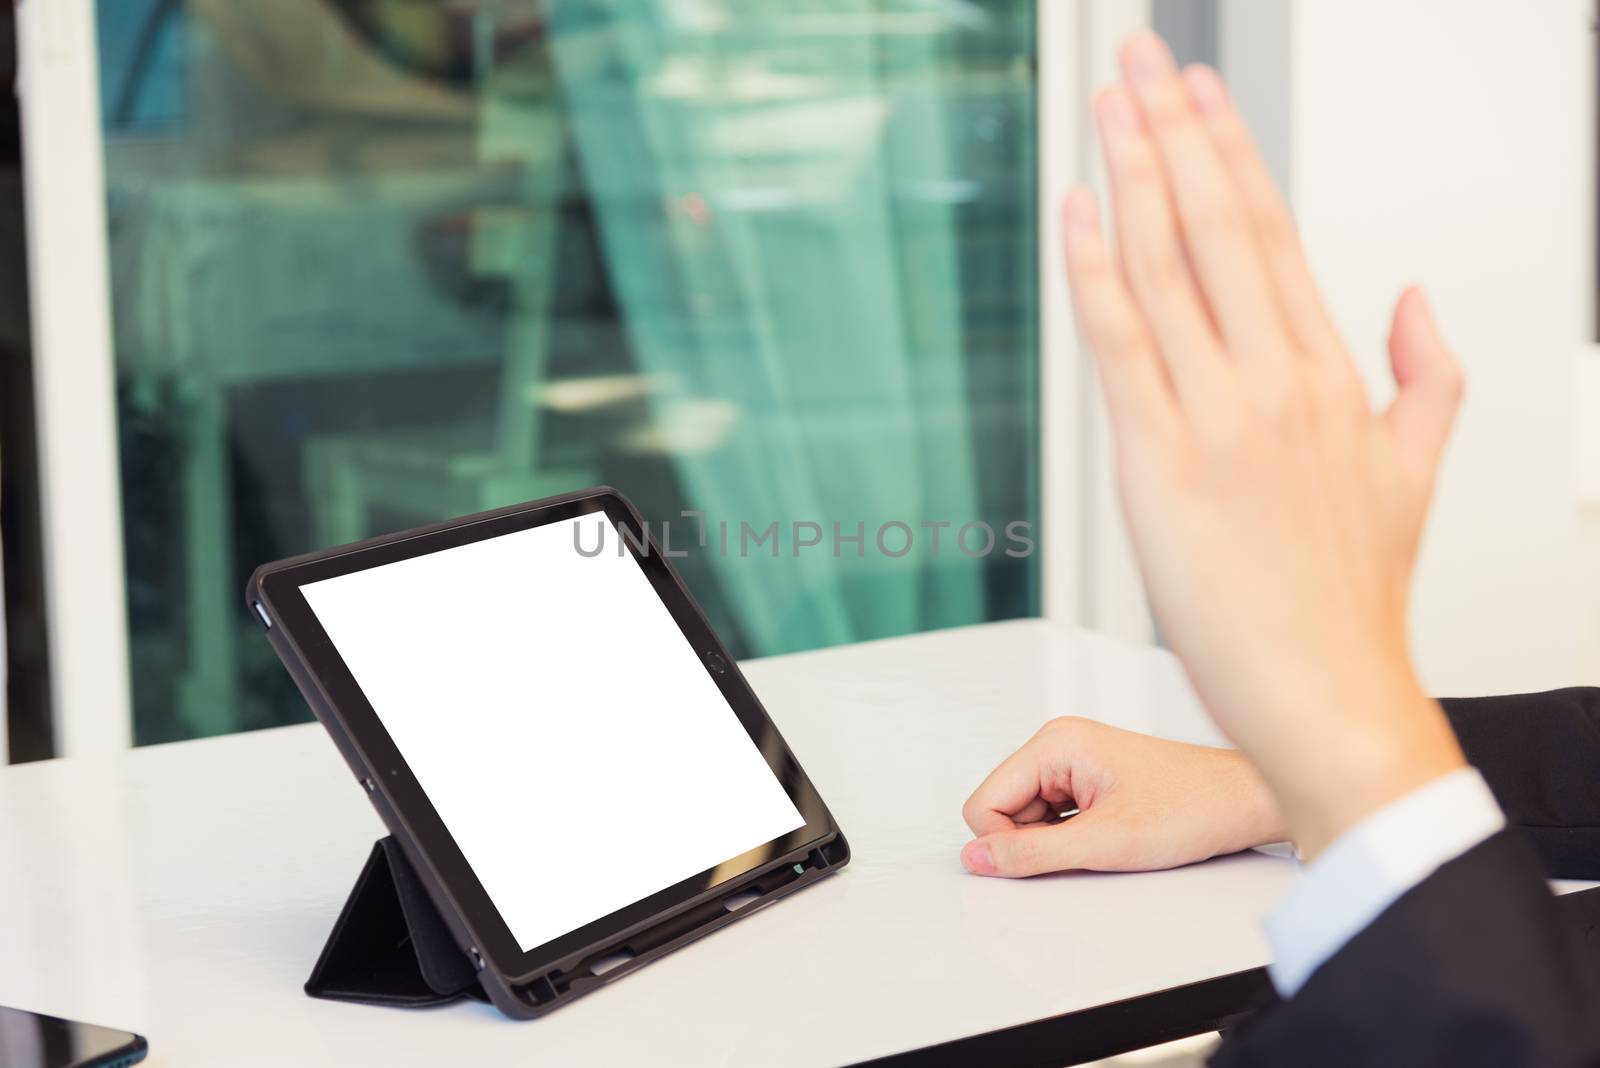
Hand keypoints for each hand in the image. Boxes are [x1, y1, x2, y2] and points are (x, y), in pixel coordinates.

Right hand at [960, 717, 1285, 877]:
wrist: (1245, 801)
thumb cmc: (1193, 808)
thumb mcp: (1104, 842)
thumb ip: (1031, 853)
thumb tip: (977, 860)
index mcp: (1054, 744)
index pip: (984, 803)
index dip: (1005, 844)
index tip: (1049, 859)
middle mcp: (1058, 745)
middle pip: (1002, 809)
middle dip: (1034, 841)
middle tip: (1088, 848)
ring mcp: (1072, 761)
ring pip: (1026, 816)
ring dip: (1055, 840)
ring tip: (1107, 838)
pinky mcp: (1087, 778)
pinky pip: (1051, 816)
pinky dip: (1071, 836)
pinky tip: (1109, 835)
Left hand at [1062, 33, 1466, 858]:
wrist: (1330, 693)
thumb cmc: (1355, 598)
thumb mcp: (1417, 473)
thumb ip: (1428, 377)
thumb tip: (1415, 300)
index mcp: (1332, 374)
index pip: (1272, 232)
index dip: (1229, 152)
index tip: (1196, 92)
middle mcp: (1278, 381)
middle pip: (1219, 225)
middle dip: (1173, 132)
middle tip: (1138, 61)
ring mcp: (1221, 418)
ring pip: (1169, 269)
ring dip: (1132, 175)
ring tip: (1105, 106)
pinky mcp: (1162, 465)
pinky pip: (1123, 346)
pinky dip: (1097, 274)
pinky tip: (1080, 213)